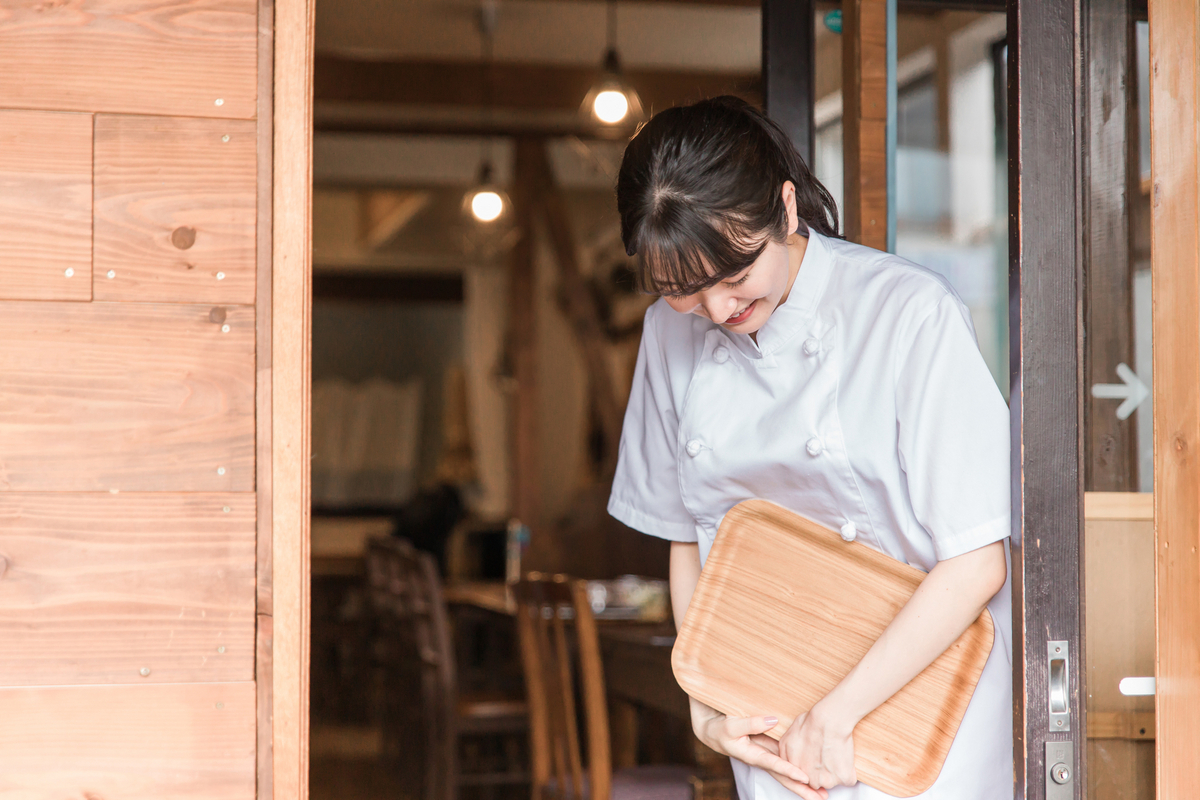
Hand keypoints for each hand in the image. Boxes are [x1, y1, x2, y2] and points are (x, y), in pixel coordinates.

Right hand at [689, 699, 828, 799]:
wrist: (713, 730)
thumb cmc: (720, 728)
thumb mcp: (731, 725)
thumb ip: (751, 723)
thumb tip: (773, 720)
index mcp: (752, 755)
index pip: (773, 765)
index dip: (788, 770)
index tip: (804, 778)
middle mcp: (762, 759)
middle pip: (784, 777)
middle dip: (803, 789)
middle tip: (822, 797)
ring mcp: (767, 755)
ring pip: (787, 772)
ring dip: (804, 784)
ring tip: (823, 792)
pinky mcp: (770, 749)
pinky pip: (786, 762)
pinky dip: (799, 770)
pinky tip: (812, 774)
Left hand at [777, 702, 857, 789]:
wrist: (828, 720)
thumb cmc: (809, 724)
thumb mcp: (787, 740)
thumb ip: (786, 756)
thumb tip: (790, 762)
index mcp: (796, 771)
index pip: (802, 778)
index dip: (809, 768)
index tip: (814, 761)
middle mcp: (810, 779)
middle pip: (817, 781)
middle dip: (821, 771)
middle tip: (824, 754)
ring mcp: (827, 780)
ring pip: (832, 781)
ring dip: (835, 772)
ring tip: (834, 752)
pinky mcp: (843, 778)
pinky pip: (848, 779)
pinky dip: (848, 770)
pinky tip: (843, 756)